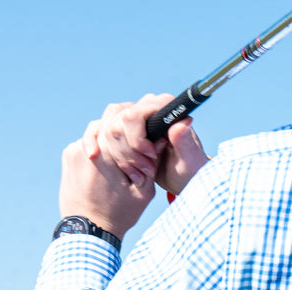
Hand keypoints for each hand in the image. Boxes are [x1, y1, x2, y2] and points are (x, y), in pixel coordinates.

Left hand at [59, 128, 155, 240]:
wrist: (87, 229)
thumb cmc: (118, 214)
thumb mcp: (143, 192)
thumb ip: (152, 164)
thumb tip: (160, 140)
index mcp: (104, 154)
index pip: (122, 121)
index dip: (138, 131)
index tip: (147, 150)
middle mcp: (83, 147)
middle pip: (108, 121)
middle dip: (126, 131)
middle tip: (138, 152)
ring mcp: (72, 150)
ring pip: (98, 130)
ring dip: (114, 140)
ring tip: (124, 163)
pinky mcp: (68, 156)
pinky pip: (88, 142)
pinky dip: (102, 149)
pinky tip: (110, 167)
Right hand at [84, 94, 208, 195]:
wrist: (184, 179)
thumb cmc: (191, 169)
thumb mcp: (190, 160)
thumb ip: (185, 141)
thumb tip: (183, 122)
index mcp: (164, 110)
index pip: (135, 114)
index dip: (137, 138)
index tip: (152, 155)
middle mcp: (146, 109)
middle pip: (118, 121)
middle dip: (129, 150)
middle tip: (149, 169)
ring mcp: (132, 119)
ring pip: (108, 130)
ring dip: (121, 157)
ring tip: (141, 175)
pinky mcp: (123, 131)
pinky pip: (99, 132)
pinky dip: (100, 148)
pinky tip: (102, 159)